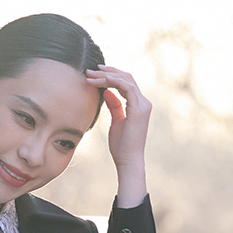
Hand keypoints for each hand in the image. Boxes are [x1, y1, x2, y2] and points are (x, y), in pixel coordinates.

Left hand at [86, 64, 150, 205]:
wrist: (128, 161)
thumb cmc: (121, 146)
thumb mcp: (115, 121)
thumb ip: (113, 105)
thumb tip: (106, 91)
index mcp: (138, 104)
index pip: (125, 82)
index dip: (110, 75)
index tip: (94, 74)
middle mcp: (143, 102)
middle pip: (126, 77)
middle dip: (107, 72)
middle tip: (89, 70)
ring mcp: (143, 105)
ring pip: (125, 80)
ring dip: (106, 76)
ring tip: (90, 76)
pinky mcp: (139, 109)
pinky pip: (126, 87)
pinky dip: (113, 82)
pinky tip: (100, 82)